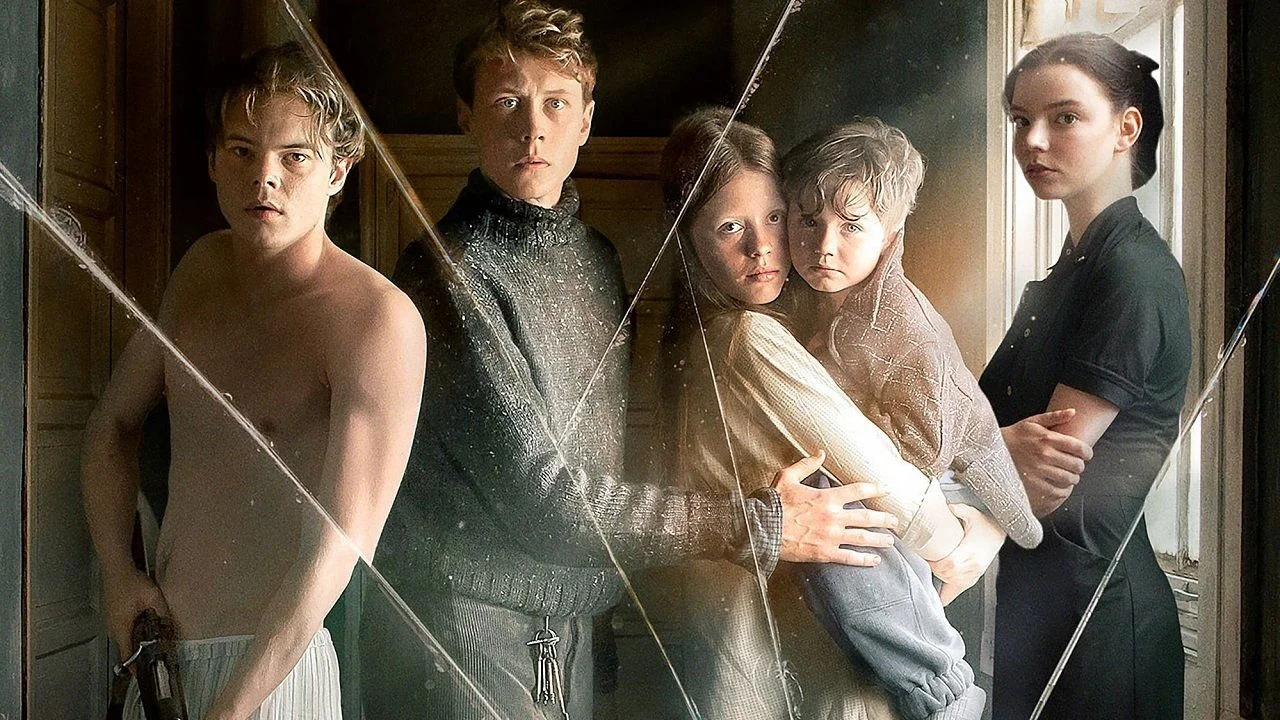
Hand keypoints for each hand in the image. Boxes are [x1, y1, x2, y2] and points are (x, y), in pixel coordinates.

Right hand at [103, 567, 169, 665]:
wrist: (116, 567)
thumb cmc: (132, 582)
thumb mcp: (153, 597)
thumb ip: (163, 614)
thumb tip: (172, 628)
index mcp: (121, 628)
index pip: (126, 655)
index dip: (135, 667)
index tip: (145, 675)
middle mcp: (113, 628)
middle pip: (126, 648)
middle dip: (139, 655)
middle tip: (155, 658)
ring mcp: (111, 621)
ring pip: (124, 638)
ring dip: (136, 643)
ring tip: (152, 645)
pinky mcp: (112, 614)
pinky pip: (122, 629)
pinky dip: (132, 633)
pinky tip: (144, 628)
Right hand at [774, 450, 899, 565]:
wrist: (762, 529)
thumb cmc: (774, 503)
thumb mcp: (787, 477)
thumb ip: (806, 464)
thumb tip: (820, 453)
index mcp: (826, 497)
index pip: (858, 490)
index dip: (875, 488)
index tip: (886, 490)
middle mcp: (833, 517)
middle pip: (866, 517)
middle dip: (884, 519)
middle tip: (895, 521)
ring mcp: (831, 536)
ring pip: (862, 538)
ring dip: (879, 539)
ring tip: (890, 541)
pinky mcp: (824, 552)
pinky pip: (849, 557)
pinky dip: (864, 560)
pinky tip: (874, 560)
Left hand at [929, 505, 1005, 605]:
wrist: (999, 534)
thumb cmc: (986, 525)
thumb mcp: (973, 514)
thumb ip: (959, 510)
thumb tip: (947, 507)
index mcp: (972, 552)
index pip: (950, 563)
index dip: (935, 563)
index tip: (925, 557)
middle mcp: (973, 566)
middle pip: (948, 574)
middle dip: (933, 570)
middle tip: (922, 562)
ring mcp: (973, 575)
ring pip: (951, 585)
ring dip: (937, 579)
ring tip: (926, 572)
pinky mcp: (971, 580)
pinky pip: (955, 593)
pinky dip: (943, 595)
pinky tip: (933, 594)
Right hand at [1002, 409, 1093, 517]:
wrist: (992, 450)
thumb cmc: (1015, 435)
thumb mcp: (1032, 422)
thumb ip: (1054, 417)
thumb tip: (1073, 412)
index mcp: (1048, 438)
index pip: (1080, 448)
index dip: (1087, 453)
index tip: (1086, 455)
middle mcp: (1045, 454)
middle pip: (1077, 465)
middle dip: (1079, 466)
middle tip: (1074, 466)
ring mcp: (1039, 470)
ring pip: (1069, 479)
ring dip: (1072, 478)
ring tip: (1067, 475)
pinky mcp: (1033, 483)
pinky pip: (1057, 491)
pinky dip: (1063, 490)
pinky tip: (1060, 485)